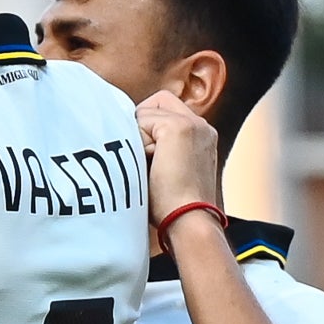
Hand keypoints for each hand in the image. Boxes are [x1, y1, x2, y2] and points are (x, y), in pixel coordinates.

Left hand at [136, 89, 223, 234]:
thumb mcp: (165, 169)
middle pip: (154, 103)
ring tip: (151, 167)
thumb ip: (156, 147)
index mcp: (201, 135)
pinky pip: (141, 121)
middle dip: (140, 125)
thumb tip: (122, 131)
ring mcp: (193, 123)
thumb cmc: (171, 207)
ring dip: (139, 139)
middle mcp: (201, 125)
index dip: (146, 128)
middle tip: (144, 160)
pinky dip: (138, 144)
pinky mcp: (179, 127)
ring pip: (146, 112)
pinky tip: (151, 165)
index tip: (146, 157)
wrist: (188, 220)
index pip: (164, 109)